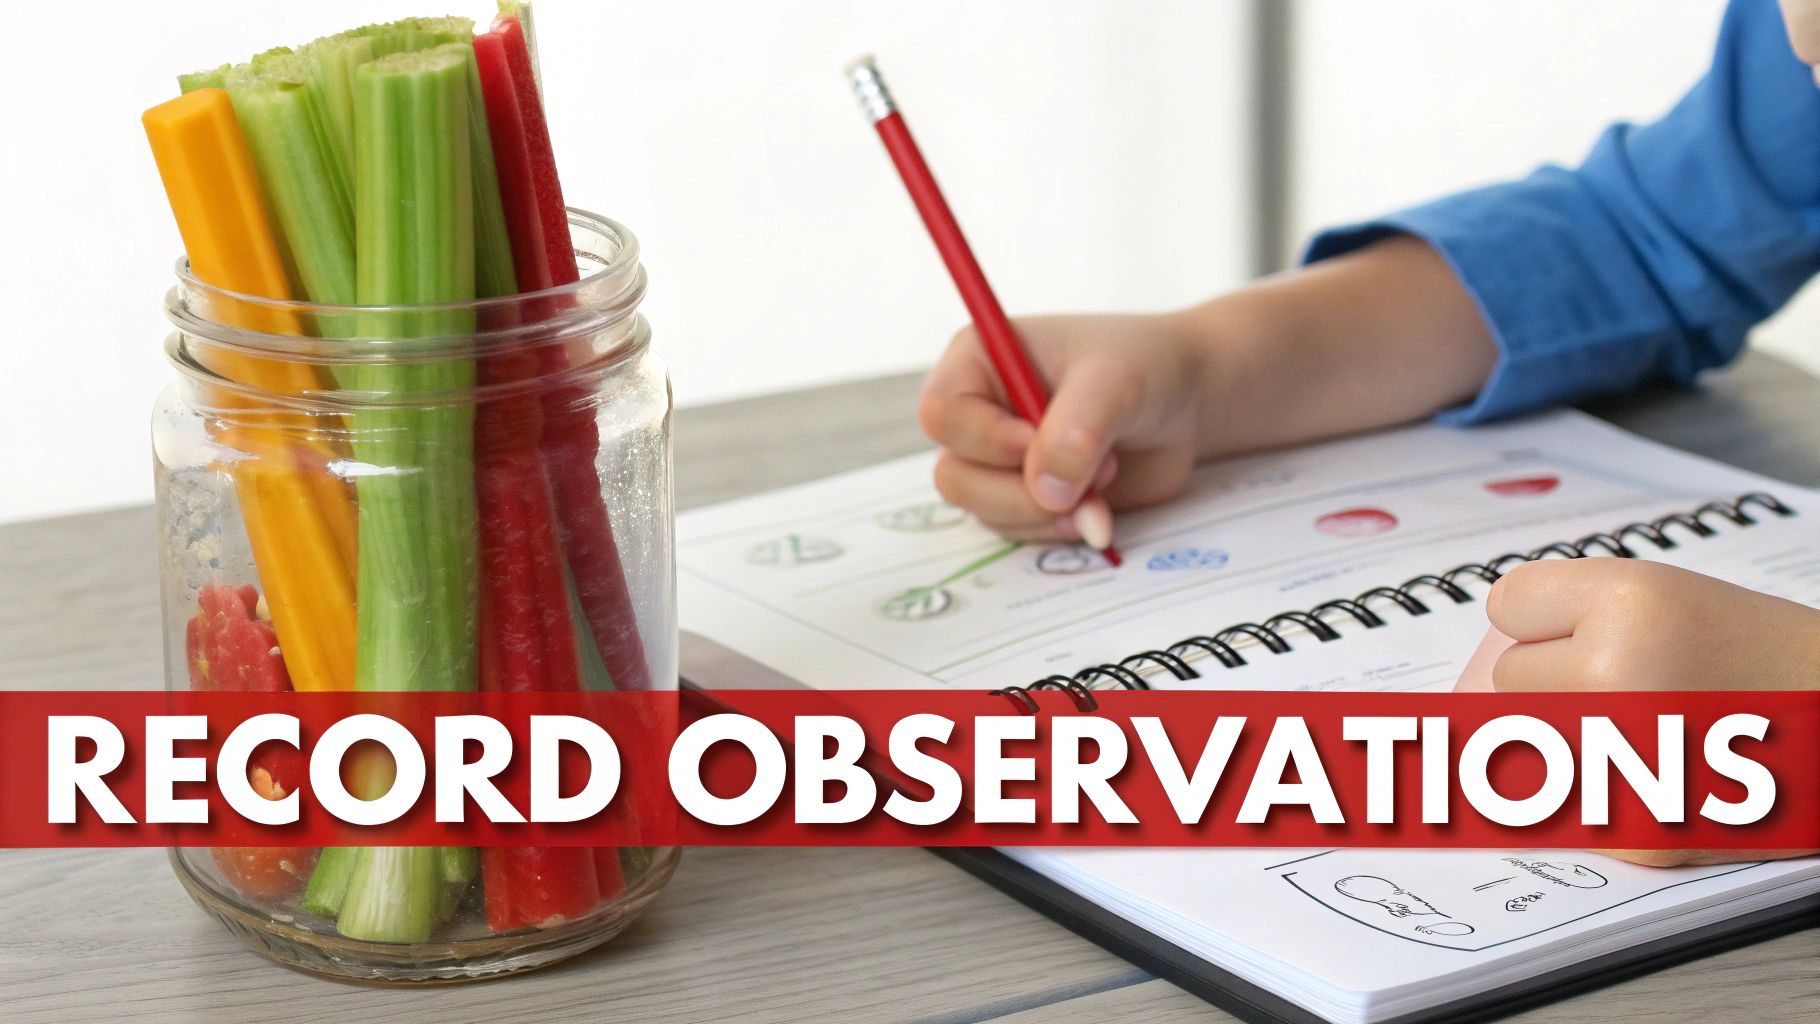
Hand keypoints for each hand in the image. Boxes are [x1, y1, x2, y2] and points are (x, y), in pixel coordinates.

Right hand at [919, 313, 1208, 541]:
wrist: (1183, 403)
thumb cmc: (1144, 367)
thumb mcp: (1114, 383)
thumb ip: (1076, 431)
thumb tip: (1045, 491)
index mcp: (978, 360)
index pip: (942, 412)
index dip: (985, 439)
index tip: (1036, 441)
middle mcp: (978, 412)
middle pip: (954, 474)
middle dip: (1020, 490)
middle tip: (1089, 474)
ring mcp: (997, 460)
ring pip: (983, 510)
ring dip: (1044, 512)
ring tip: (1104, 478)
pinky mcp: (1023, 496)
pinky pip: (1017, 531)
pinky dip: (1058, 528)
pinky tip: (1097, 506)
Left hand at [1476, 557, 1819, 866]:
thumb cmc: (1758, 657)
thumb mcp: (1667, 595)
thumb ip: (1566, 616)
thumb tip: (1466, 678)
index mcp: (1629, 603)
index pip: (1507, 605)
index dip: (1549, 620)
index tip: (1588, 628)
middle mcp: (1620, 674)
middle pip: (1508, 680)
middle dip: (1557, 682)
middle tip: (1639, 681)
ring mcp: (1625, 758)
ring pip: (1521, 746)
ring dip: (1566, 740)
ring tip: (1651, 724)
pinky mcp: (1635, 831)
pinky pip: (1559, 807)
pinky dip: (1597, 798)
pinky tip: (1660, 775)